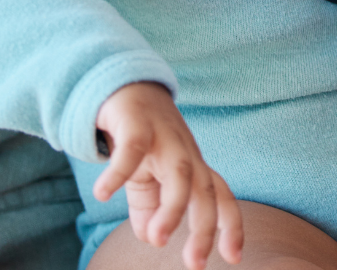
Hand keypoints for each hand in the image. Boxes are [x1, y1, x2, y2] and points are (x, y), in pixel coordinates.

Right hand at [93, 82, 243, 269]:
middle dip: (204, 228)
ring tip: (157, 239)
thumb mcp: (147, 178)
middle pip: (205, 191)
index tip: (234, 258)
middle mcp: (185, 153)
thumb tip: (152, 239)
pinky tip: (102, 195)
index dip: (231, 226)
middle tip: (195, 264)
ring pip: (180, 173)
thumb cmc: (142, 138)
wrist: (125, 85)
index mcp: (193, 167)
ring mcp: (164, 137)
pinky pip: (130, 150)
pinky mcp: (137, 123)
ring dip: (172, 209)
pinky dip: (118, 172)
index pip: (221, 197)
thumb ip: (151, 208)